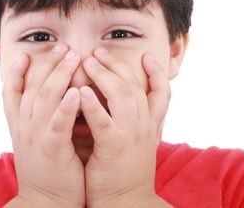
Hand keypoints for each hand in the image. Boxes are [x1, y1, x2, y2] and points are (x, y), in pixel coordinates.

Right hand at [3, 44, 84, 207]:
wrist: (45, 202)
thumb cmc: (47, 168)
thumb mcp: (37, 139)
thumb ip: (42, 117)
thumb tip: (55, 95)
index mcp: (20, 124)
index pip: (12, 91)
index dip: (17, 71)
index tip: (26, 53)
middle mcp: (24, 126)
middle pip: (33, 87)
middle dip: (48, 64)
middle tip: (63, 47)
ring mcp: (36, 136)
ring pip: (45, 99)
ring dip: (59, 76)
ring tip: (72, 57)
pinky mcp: (52, 149)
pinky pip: (58, 123)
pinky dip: (65, 107)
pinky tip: (75, 92)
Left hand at [80, 50, 170, 207]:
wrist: (126, 204)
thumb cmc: (126, 172)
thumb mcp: (138, 144)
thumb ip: (135, 122)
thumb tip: (126, 103)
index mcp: (150, 125)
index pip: (161, 92)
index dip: (156, 72)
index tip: (146, 56)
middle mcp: (144, 126)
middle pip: (135, 86)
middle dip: (117, 65)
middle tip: (99, 51)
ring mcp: (131, 136)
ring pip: (122, 96)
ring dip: (104, 76)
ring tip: (89, 61)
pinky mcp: (113, 148)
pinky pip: (104, 121)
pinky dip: (94, 104)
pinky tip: (82, 91)